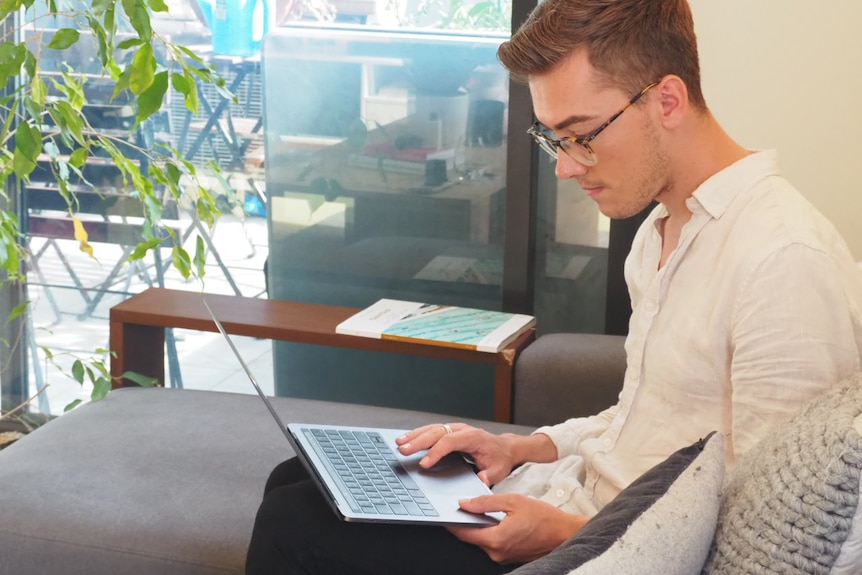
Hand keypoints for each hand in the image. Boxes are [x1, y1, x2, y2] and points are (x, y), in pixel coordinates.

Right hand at [396, 423, 522, 485]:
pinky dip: (417, 435)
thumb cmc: (499, 459)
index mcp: (473, 437)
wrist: (504, 448)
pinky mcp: (449, 432)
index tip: (424, 464)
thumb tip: (480, 479)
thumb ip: (489, 475)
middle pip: (437, 433)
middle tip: (403, 451)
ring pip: (432, 429)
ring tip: (399, 443)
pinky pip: (431, 431)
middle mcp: (462, 430)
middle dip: (419, 442)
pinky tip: (406, 440)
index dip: (436, 452)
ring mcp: (454, 429)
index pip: (450, 442)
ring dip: (414, 436)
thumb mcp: (498, 470)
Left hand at [448, 493, 587, 563]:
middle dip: (464, 522)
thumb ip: (485, 502)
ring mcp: (503, 557)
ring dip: (477, 527)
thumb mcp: (513, 501)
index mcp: (496, 539)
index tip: (442, 512)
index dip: (451, 522)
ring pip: (481, 540)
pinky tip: (492, 520)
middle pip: (471, 537)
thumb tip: (464, 503)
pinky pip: (492, 543)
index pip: (463, 533)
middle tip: (459, 506)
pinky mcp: (508, 557)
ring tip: (477, 510)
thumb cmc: (544, 517)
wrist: (565, 533)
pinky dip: (488, 532)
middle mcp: (497, 552)